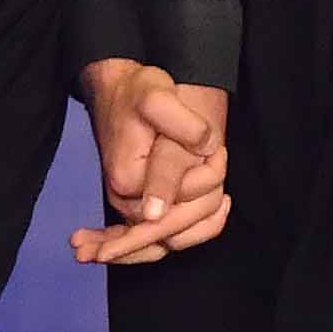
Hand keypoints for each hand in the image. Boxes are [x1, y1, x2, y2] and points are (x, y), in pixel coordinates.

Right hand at [72, 59, 232, 265]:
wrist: (115, 92)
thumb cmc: (135, 93)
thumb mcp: (159, 98)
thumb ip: (183, 127)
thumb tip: (204, 152)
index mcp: (128, 180)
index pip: (183, 199)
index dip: (209, 173)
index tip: (214, 146)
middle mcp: (124, 202)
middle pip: (180, 228)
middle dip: (208, 196)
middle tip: (216, 155)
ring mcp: (129, 210)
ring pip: (175, 239)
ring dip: (205, 215)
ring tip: (216, 180)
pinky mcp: (137, 210)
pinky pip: (165, 240)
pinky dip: (193, 231)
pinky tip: (217, 208)